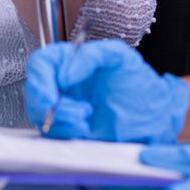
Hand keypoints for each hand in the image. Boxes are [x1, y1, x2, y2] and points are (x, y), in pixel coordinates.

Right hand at [26, 39, 189, 142]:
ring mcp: (63, 109)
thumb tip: (65, 74)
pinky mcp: (68, 131)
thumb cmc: (139, 84)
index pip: (41, 64)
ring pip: (40, 115)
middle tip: (75, 110)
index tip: (54, 92)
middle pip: (34, 91)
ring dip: (60, 120)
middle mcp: (62, 85)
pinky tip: (85, 129)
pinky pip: (52, 134)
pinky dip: (65, 133)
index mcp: (70, 61)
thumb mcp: (120, 57)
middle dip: (47, 104)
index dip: (40, 78)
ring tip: (86, 120)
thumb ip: (91, 55)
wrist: (154, 119)